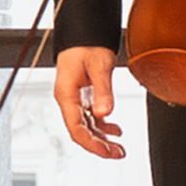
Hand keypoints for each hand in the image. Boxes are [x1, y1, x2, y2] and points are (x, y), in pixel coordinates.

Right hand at [53, 44, 127, 163]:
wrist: (83, 31)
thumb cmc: (86, 44)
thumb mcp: (99, 66)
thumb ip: (102, 91)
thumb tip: (105, 114)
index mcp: (66, 94)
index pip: (76, 129)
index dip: (91, 144)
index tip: (107, 151)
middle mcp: (67, 99)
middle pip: (81, 131)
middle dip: (98, 145)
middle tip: (118, 154)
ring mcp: (74, 98)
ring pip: (86, 126)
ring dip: (102, 138)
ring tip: (119, 148)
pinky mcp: (82, 95)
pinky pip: (90, 116)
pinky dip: (102, 125)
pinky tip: (115, 130)